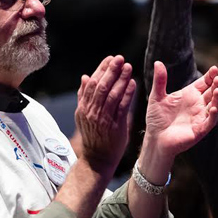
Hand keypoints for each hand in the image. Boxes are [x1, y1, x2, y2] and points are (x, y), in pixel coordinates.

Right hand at [74, 56, 136, 175]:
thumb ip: (84, 96)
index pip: (92, 83)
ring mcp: (103, 119)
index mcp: (83, 107)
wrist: (97, 158)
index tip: (110, 59)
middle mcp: (92, 112)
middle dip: (111, 70)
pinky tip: (133, 83)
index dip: (101, 69)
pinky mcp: (115, 126)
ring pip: (112, 95)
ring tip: (128, 67)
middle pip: (101, 86)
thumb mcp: (84, 116)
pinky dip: (127, 94)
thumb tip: (84, 76)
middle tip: (120, 58)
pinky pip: (122, 107)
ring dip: (121, 79)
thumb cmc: (93, 135)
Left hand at [145, 62, 217, 158]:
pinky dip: (212, 115)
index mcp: (190, 95)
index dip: (210, 76)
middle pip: (212, 93)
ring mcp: (200, 117)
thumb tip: (158, 62)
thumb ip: (160, 80)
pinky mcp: (199, 130)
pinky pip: (209, 122)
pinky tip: (213, 107)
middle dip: (216, 85)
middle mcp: (198, 105)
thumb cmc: (156, 119)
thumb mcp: (157, 97)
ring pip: (214, 106)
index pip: (204, 83)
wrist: (155, 139)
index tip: (214, 69)